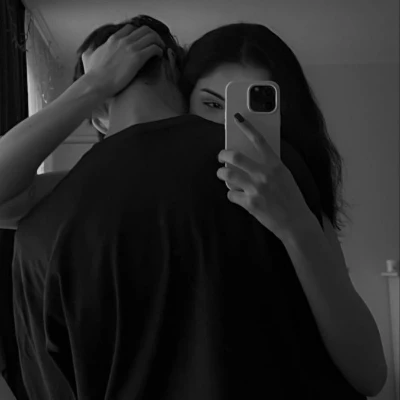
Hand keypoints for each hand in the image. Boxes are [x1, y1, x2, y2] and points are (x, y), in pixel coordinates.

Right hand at [82, 25, 164, 98]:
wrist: (97, 83)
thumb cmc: (93, 75)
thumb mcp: (89, 58)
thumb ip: (91, 52)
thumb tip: (89, 53)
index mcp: (113, 39)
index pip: (130, 28)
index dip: (140, 34)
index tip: (143, 42)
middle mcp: (123, 40)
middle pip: (144, 30)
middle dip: (152, 36)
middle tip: (156, 46)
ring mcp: (130, 48)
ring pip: (151, 36)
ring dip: (158, 42)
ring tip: (160, 51)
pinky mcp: (137, 58)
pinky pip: (154, 48)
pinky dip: (159, 51)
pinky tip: (159, 57)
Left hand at [216, 114, 314, 238]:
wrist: (296, 223)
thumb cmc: (291, 199)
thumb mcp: (285, 177)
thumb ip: (269, 167)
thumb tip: (247, 160)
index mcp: (276, 165)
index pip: (259, 140)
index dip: (247, 127)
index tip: (237, 118)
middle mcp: (265, 174)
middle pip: (235, 156)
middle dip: (222, 155)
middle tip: (220, 157)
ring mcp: (256, 189)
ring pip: (227, 175)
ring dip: (221, 174)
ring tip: (222, 175)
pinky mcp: (250, 203)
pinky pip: (230, 194)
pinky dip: (231, 194)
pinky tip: (236, 195)